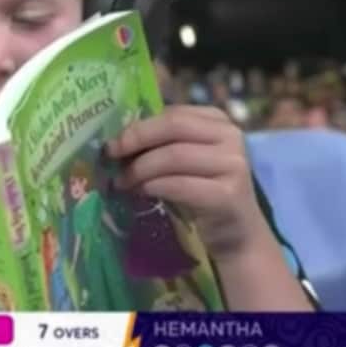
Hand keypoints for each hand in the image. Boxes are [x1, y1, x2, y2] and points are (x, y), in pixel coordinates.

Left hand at [106, 105, 270, 262]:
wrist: (235, 233)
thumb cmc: (201, 192)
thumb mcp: (183, 160)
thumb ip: (161, 142)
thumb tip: (117, 138)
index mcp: (217, 120)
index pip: (172, 113)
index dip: (138, 126)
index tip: (113, 141)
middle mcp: (231, 136)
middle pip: (174, 127)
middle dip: (136, 140)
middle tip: (110, 156)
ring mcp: (233, 164)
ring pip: (174, 156)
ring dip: (140, 169)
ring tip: (121, 181)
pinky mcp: (228, 194)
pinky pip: (180, 185)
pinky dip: (153, 187)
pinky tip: (140, 193)